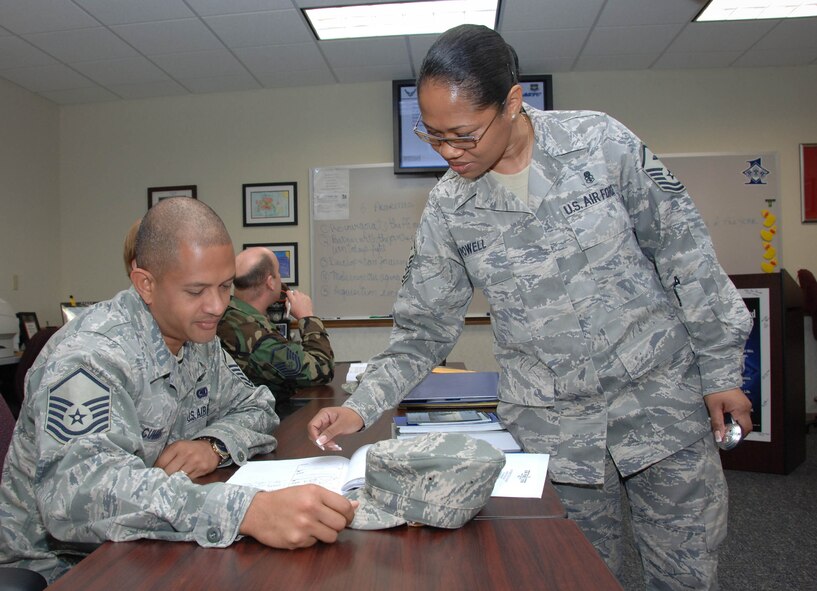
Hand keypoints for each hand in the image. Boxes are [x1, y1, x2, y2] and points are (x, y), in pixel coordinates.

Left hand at [154, 439, 218, 478]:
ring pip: (178, 477)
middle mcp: (186, 454)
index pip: (161, 463)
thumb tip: (154, 470)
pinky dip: (183, 482)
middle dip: (164, 478)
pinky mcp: (202, 469)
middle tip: (161, 482)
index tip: (154, 476)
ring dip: (173, 481)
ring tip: (170, 483)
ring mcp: (194, 462)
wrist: (211, 448)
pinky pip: (188, 480)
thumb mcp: (177, 447)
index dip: (156, 472)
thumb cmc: (189, 449)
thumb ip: (166, 456)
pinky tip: (182, 482)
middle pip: (168, 472)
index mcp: (177, 447)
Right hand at [239, 485, 357, 547]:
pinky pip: (315, 543)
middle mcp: (310, 508)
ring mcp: (303, 526)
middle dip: (338, 525)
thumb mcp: (307, 491)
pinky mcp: (296, 540)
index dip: (349, 514)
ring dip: (327, 534)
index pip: (345, 506)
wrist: (257, 511)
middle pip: (341, 523)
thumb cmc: (284, 499)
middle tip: (330, 522)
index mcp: (315, 492)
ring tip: (316, 527)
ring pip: (332, 537)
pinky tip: (301, 531)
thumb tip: (355, 505)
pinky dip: (311, 539)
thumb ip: (331, 499)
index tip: (346, 516)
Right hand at [286, 289, 314, 318]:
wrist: (305, 316)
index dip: (288, 293)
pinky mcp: (308, 298)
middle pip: (295, 291)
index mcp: (292, 299)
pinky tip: (303, 302)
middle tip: (294, 298)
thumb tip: (287, 299)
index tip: (289, 295)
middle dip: (294, 294)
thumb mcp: (289, 309)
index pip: (288, 292)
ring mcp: (303, 297)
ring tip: (299, 301)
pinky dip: (304, 298)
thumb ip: (287, 302)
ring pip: (300, 293)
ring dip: (299, 296)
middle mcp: (298, 296)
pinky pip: (305, 295)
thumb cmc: (297, 314)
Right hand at [307, 406, 363, 450]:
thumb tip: (320, 440)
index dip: (314, 435)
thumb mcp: (342, 424)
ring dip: (325, 444)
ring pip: (319, 438)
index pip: (312, 425)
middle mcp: (322, 419)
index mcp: (324, 414)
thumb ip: (330, 432)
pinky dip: (329, 444)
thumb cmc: (352, 416)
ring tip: (335, 447)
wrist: (360, 417)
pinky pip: (325, 439)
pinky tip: (335, 446)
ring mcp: (325, 425)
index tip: (320, 443)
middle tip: (330, 446)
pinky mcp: (328, 431)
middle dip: (321, 442)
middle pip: (314, 433)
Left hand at [704, 388, 752, 442]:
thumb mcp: (714, 408)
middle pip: (745, 425)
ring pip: (742, 420)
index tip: (727, 438)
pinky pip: (740, 413)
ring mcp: (745, 403)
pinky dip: (734, 418)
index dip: (738, 436)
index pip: (746, 429)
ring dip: (734, 424)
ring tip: (722, 423)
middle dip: (735, 431)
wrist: (716, 374)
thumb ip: (717, 423)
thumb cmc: (715, 389)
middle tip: (724, 431)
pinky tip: (724, 416)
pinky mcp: (741, 401)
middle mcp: (746, 407)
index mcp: (742, 409)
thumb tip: (719, 437)